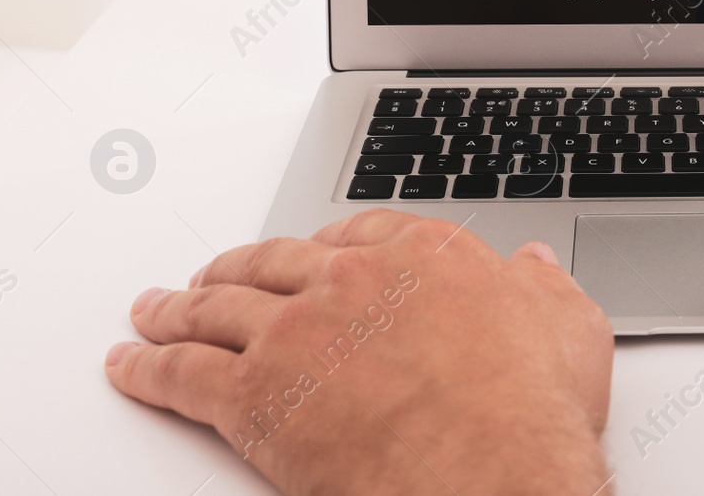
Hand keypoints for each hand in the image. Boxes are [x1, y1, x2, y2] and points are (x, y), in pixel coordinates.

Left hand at [105, 211, 613, 495]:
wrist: (493, 473)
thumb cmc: (532, 412)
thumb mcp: (571, 331)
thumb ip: (546, 290)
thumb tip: (533, 266)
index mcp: (428, 255)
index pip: (359, 230)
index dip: (324, 243)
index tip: (308, 252)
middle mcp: (355, 277)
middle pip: (276, 261)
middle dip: (236, 268)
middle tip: (211, 276)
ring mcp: (300, 330)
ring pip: (218, 307)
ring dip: (177, 307)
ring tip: (155, 310)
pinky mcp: (256, 394)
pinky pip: (184, 374)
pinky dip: (149, 367)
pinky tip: (132, 365)